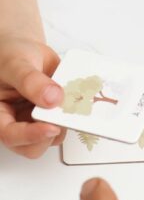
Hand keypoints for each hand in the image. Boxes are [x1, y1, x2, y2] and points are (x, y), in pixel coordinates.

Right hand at [0, 35, 64, 157]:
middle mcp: (15, 123)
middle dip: (50, 134)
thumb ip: (31, 81)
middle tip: (65, 113)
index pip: (10, 135)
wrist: (25, 51)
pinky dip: (73, 114)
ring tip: (70, 99)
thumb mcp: (17, 64)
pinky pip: (65, 123)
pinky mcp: (52, 116)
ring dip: (64, 124)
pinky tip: (76, 98)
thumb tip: (53, 98)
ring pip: (51, 139)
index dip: (31, 135)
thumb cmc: (11, 56)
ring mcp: (35, 122)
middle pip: (32, 147)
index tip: (52, 128)